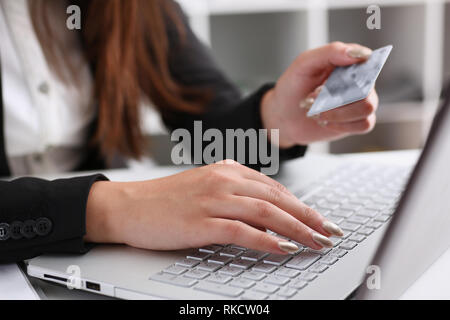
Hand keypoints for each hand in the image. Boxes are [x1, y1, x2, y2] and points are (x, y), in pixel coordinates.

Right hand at [85, 160, 342, 253]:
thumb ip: (233, 189)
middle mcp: (224, 181)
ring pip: (266, 213)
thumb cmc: (166, 199)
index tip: (320, 219)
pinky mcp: (201, 222)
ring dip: (296, 229)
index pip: (274, 188)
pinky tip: (283, 248)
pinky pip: (242, 231)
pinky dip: (266, 240)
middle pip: (277, 199)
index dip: (301, 205)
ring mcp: (213, 200)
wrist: (130, 205)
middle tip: (330, 231)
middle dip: (308, 217)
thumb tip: (262, 203)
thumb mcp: (204, 185)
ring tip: (316, 242)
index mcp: (227, 171)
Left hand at [261, 42, 378, 147]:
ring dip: (337, 112)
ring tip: (316, 111)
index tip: (332, 80)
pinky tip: (325, 120)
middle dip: (336, 97)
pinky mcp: (356, 122)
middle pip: (367, 88)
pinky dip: (341, 124)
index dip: (356, 72)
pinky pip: (364, 124)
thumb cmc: (293, 87)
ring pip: (366, 108)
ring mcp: (359, 102)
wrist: (283, 116)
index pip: (368, 61)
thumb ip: (331, 52)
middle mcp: (358, 81)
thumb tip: (360, 54)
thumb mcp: (304, 63)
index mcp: (348, 63)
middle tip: (312, 97)